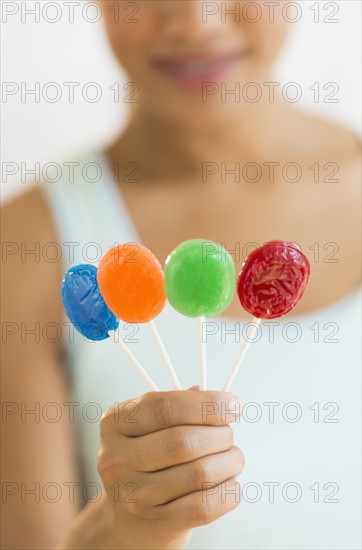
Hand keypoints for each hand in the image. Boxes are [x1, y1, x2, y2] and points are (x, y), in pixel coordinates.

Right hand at [97, 389, 243, 548]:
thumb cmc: (149, 459)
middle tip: (229, 434)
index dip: (206, 404)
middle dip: (220, 434)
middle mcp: (117, 459)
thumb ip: (181, 406)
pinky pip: (205, 505)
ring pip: (200, 473)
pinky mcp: (156, 524)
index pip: (165, 407)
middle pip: (184, 441)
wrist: (129, 517)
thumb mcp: (152, 426)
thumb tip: (221, 400)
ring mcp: (134, 495)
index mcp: (115, 423)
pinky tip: (229, 482)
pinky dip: (228, 491)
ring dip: (230, 461)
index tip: (234, 404)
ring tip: (232, 458)